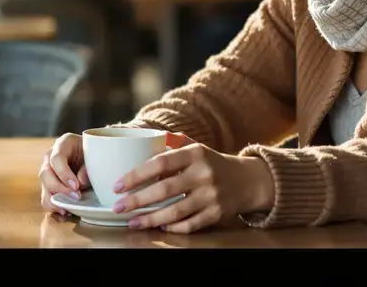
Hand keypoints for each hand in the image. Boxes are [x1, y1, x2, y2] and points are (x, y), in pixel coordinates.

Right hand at [37, 133, 89, 215]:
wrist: (94, 158)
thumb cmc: (95, 155)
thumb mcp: (95, 157)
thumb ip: (88, 168)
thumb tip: (80, 182)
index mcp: (63, 144)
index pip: (56, 158)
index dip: (64, 174)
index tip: (76, 186)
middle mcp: (50, 157)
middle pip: (45, 173)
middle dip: (59, 188)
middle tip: (76, 196)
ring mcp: (48, 171)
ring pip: (44, 187)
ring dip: (54, 200)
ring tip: (67, 209)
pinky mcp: (49, 185)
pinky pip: (45, 197)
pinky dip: (53, 206)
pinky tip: (64, 212)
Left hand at [111, 143, 273, 232]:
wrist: (248, 181)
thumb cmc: (212, 163)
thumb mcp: (196, 148)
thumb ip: (170, 144)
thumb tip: (137, 138)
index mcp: (195, 153)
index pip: (160, 162)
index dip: (136, 175)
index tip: (117, 185)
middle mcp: (204, 174)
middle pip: (165, 189)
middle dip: (138, 200)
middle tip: (119, 207)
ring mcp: (212, 196)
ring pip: (175, 211)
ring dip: (150, 219)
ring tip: (133, 221)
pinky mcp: (217, 214)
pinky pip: (190, 224)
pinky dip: (172, 228)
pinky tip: (158, 227)